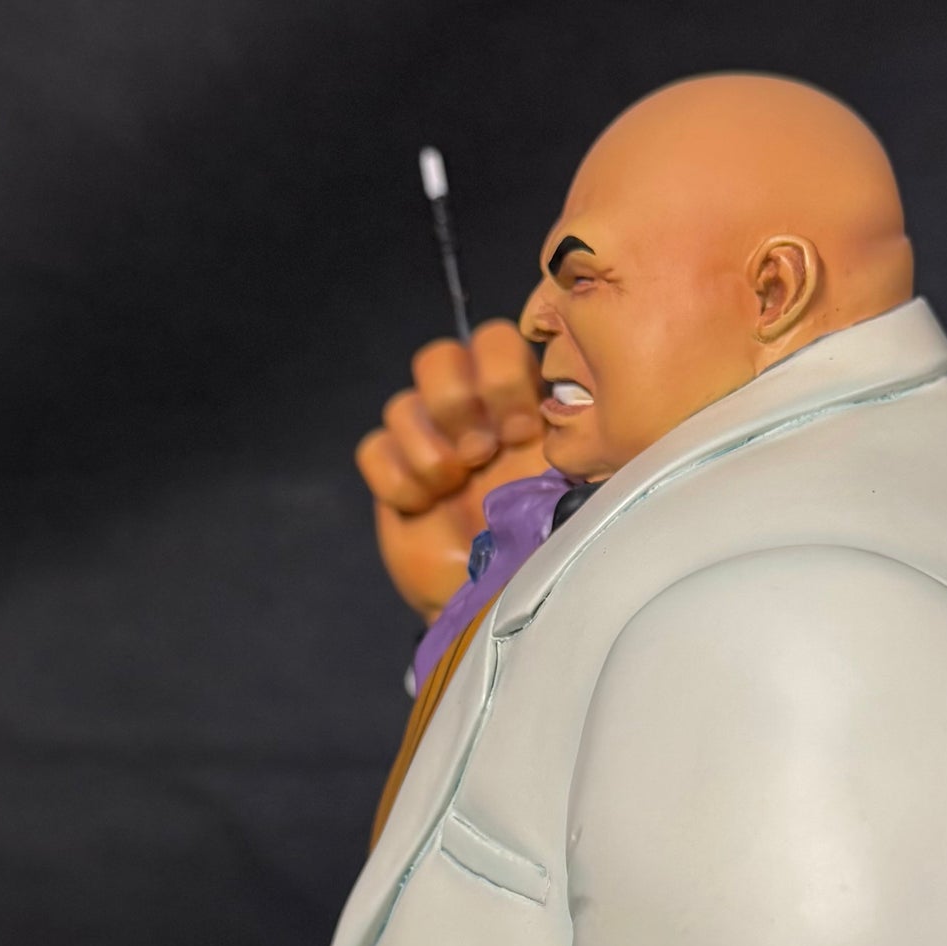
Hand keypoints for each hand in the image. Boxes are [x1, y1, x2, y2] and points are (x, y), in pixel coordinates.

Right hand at [356, 318, 547, 620]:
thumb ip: (568, 446)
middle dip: (457, 405)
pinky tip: (423, 508)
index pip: (496, 340)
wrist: (499, 605)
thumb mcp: (573, 491)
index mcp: (520, 404)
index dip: (501, 376)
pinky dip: (397, 481)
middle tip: (481, 455)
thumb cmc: (546, 549)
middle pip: (437, 357)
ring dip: (429, 451)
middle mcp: (470, 415)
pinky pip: (373, 449)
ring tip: (452, 490)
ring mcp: (426, 444)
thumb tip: (567, 414)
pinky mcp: (392, 478)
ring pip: (401, 404)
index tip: (521, 433)